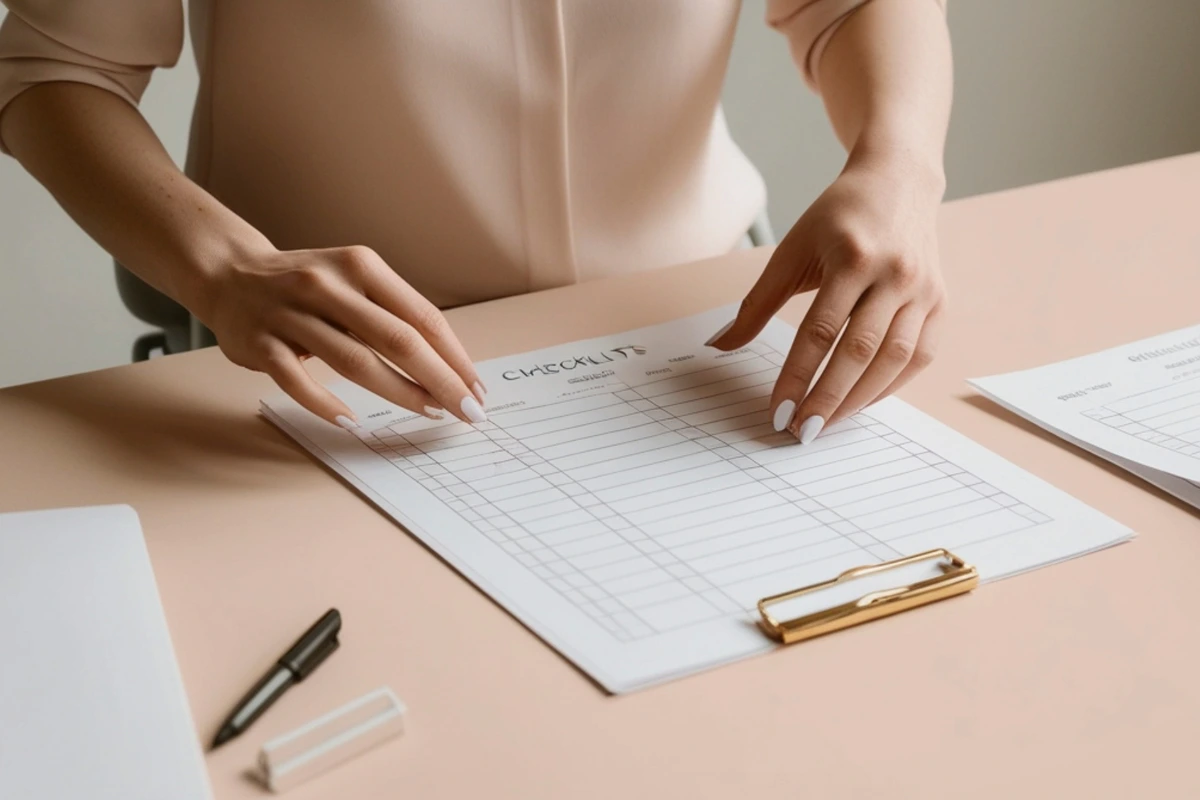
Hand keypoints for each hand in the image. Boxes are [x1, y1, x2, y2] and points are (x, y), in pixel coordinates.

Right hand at [196, 244, 486, 427]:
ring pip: (355, 361)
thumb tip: (448, 366)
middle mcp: (327, 285)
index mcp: (360, 265)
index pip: (422, 316)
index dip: (454, 356)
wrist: (228, 273)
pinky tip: (352, 421)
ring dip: (399, 393)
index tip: (477, 388)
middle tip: (466, 411)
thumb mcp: (353, 280)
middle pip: (397, 340)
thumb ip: (393, 314)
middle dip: (440, 380)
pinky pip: (298, 382)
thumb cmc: (307, 286)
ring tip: (429, 413)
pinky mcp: (260, 344)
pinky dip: (326, 404)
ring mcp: (291, 314)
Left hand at [707, 154, 945, 441]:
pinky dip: (891, 386)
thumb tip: (719, 345)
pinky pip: (919, 356)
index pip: (819, 331)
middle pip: (858, 351)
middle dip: (828, 398)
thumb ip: (757, 303)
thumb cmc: (838, 217)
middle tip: (801, 431)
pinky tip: (862, 402)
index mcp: (853, 256)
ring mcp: (923, 289)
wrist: (899, 181)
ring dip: (859, 400)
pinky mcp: (940, 301)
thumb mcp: (791, 250)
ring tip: (828, 423)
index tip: (778, 410)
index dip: (797, 376)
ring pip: (894, 359)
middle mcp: (894, 273)